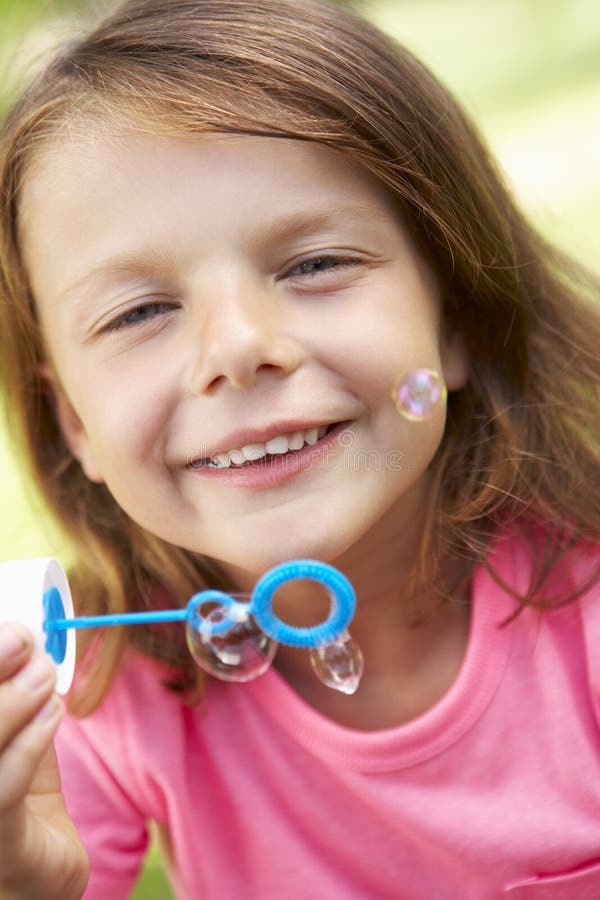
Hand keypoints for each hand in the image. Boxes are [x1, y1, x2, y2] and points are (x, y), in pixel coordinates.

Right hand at [0, 623, 88, 898]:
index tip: (8, 627)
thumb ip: (13, 689)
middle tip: (22, 639)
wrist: (35, 871)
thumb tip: (24, 636)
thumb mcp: (13, 731)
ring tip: (44, 675)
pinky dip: (29, 743)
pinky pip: (0, 791)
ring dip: (10, 703)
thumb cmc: (16, 791)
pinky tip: (54, 713)